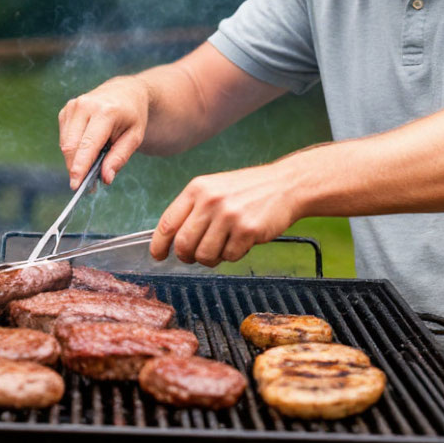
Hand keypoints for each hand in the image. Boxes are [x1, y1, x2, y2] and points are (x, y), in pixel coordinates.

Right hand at [58, 76, 149, 188]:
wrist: (125, 92)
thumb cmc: (132, 116)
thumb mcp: (135, 137)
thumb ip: (120, 157)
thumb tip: (105, 178)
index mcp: (105, 111)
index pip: (87, 144)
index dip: (80, 167)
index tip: (75, 185)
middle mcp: (85, 106)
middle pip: (71, 146)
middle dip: (76, 168)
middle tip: (87, 185)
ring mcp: (73, 106)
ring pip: (65, 144)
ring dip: (74, 160)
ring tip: (93, 164)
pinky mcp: (66, 110)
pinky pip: (64, 138)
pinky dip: (73, 149)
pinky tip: (88, 148)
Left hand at [150, 160, 298, 266]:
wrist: (286, 184)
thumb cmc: (248, 190)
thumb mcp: (214, 189)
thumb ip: (193, 209)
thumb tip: (172, 238)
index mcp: (197, 189)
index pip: (167, 222)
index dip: (158, 244)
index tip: (157, 255)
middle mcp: (210, 201)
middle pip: (183, 244)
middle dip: (186, 256)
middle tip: (195, 256)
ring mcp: (229, 215)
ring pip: (204, 255)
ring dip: (212, 258)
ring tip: (223, 246)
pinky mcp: (247, 230)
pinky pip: (229, 257)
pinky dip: (233, 255)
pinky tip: (241, 241)